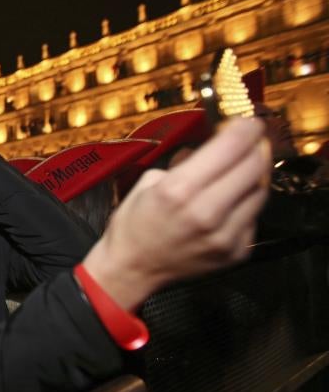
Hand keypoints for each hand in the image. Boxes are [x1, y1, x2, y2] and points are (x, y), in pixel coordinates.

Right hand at [84, 117, 270, 309]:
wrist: (131, 269)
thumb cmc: (134, 224)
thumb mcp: (149, 183)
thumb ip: (183, 164)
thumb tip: (207, 148)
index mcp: (179, 190)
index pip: (232, 145)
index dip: (246, 126)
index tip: (248, 121)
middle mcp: (206, 212)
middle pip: (255, 165)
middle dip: (255, 147)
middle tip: (249, 141)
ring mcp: (224, 235)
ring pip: (260, 191)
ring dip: (253, 175)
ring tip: (239, 170)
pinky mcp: (235, 251)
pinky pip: (253, 217)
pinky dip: (246, 204)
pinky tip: (230, 202)